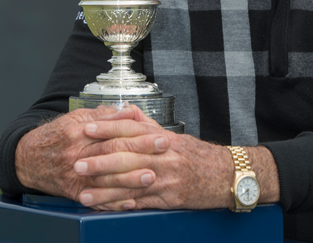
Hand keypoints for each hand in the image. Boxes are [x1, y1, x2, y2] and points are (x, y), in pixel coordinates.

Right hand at [14, 105, 156, 200]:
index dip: (138, 132)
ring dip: (130, 179)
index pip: (114, 132)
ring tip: (150, 177)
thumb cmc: (57, 136)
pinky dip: (113, 202)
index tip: (158, 132)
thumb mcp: (78, 118)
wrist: (29, 158)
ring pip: (105, 178)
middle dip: (141, 151)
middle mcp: (77, 154)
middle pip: (113, 152)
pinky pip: (96, 198)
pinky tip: (130, 201)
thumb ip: (105, 115)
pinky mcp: (73, 191)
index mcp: (79, 132)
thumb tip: (130, 110)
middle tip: (162, 150)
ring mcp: (75, 175)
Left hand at [71, 108, 231, 210]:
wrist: (228, 175)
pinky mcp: (171, 199)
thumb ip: (149, 126)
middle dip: (100, 161)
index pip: (134, 129)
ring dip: (105, 190)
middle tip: (78, 162)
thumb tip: (125, 111)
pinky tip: (106, 207)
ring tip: (83, 192)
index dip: (109, 129)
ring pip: (132, 184)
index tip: (88, 129)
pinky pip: (142, 203)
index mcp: (166, 139)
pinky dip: (122, 205)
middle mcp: (167, 158)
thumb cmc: (199, 156)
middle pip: (129, 157)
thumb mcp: (176, 137)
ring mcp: (168, 179)